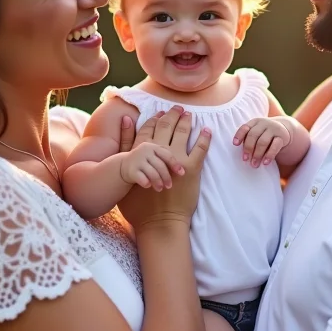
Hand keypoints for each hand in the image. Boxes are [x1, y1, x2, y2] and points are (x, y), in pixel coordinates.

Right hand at [117, 106, 210, 229]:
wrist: (157, 222)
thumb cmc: (137, 202)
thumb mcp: (124, 171)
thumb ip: (124, 143)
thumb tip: (126, 118)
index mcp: (142, 152)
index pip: (150, 128)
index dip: (157, 118)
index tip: (163, 111)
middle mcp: (158, 152)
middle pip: (166, 126)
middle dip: (173, 115)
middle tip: (179, 108)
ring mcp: (175, 159)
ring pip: (183, 133)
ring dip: (187, 123)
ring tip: (191, 116)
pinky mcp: (191, 169)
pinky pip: (200, 148)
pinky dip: (204, 138)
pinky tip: (207, 131)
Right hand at [118, 142, 183, 191]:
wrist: (123, 167)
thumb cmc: (147, 163)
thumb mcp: (155, 156)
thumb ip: (167, 155)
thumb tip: (186, 165)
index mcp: (155, 147)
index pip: (167, 155)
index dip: (175, 165)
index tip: (182, 174)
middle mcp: (146, 151)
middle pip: (160, 165)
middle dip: (166, 176)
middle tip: (170, 186)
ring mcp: (138, 160)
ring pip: (152, 173)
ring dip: (158, 182)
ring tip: (160, 189)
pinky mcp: (131, 171)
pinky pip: (142, 179)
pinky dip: (147, 183)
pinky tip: (149, 186)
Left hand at [233, 117, 291, 166]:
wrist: (283, 131)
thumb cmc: (264, 134)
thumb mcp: (256, 133)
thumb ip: (249, 140)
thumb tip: (244, 155)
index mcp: (255, 122)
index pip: (245, 127)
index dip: (239, 135)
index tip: (235, 144)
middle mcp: (264, 124)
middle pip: (253, 135)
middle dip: (248, 148)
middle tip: (245, 159)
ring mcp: (274, 129)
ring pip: (263, 141)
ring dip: (257, 154)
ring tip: (254, 164)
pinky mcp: (282, 137)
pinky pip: (275, 146)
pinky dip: (269, 155)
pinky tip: (265, 163)